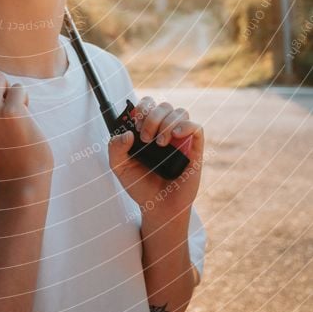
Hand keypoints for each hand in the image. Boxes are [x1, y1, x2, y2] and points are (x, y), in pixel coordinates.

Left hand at [108, 96, 203, 222]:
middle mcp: (165, 130)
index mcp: (148, 129)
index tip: (136, 125)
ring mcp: (181, 139)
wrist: (157, 208)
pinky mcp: (194, 149)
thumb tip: (127, 133)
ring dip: (167, 123)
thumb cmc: (140, 185)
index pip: (148, 104)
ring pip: (180, 112)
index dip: (142, 107)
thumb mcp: (119, 167)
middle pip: (164, 105)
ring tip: (160, 143)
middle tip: (145, 137)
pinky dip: (186, 126)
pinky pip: (197, 127)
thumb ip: (115, 148)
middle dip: (152, 117)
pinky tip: (175, 137)